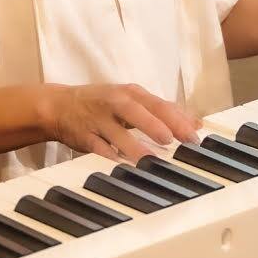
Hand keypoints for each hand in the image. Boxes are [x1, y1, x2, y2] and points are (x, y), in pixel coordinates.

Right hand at [42, 82, 201, 162]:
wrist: (60, 105)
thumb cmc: (103, 104)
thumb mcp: (133, 100)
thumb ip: (164, 111)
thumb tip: (197, 122)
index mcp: (131, 93)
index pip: (158, 104)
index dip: (177, 120)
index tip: (194, 136)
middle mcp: (115, 102)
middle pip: (137, 112)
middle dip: (155, 126)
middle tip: (172, 140)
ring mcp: (98, 119)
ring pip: (116, 132)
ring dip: (133, 146)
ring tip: (149, 159)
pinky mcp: (83, 134)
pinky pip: (96, 146)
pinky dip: (107, 155)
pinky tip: (118, 164)